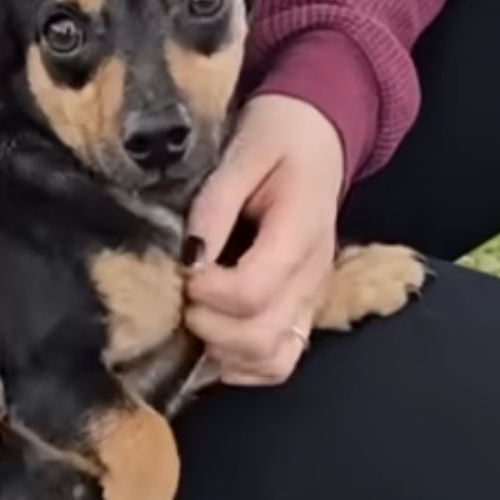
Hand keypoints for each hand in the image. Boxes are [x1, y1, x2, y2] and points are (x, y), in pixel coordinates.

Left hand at [184, 94, 343, 385]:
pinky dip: (241, 364)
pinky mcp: (300, 309)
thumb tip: (190, 256)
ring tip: (195, 316)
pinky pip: (278, 362)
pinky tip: (212, 339)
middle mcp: (312, 277)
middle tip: (182, 296)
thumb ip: (216, 206)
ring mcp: (309, 299)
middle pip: (261, 338)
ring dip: (222, 351)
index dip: (206, 291)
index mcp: (301, 234)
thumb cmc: (277, 138)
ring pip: (272, 361)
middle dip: (208, 325)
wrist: (317, 134)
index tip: (182, 269)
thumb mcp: (244, 153)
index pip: (254, 291)